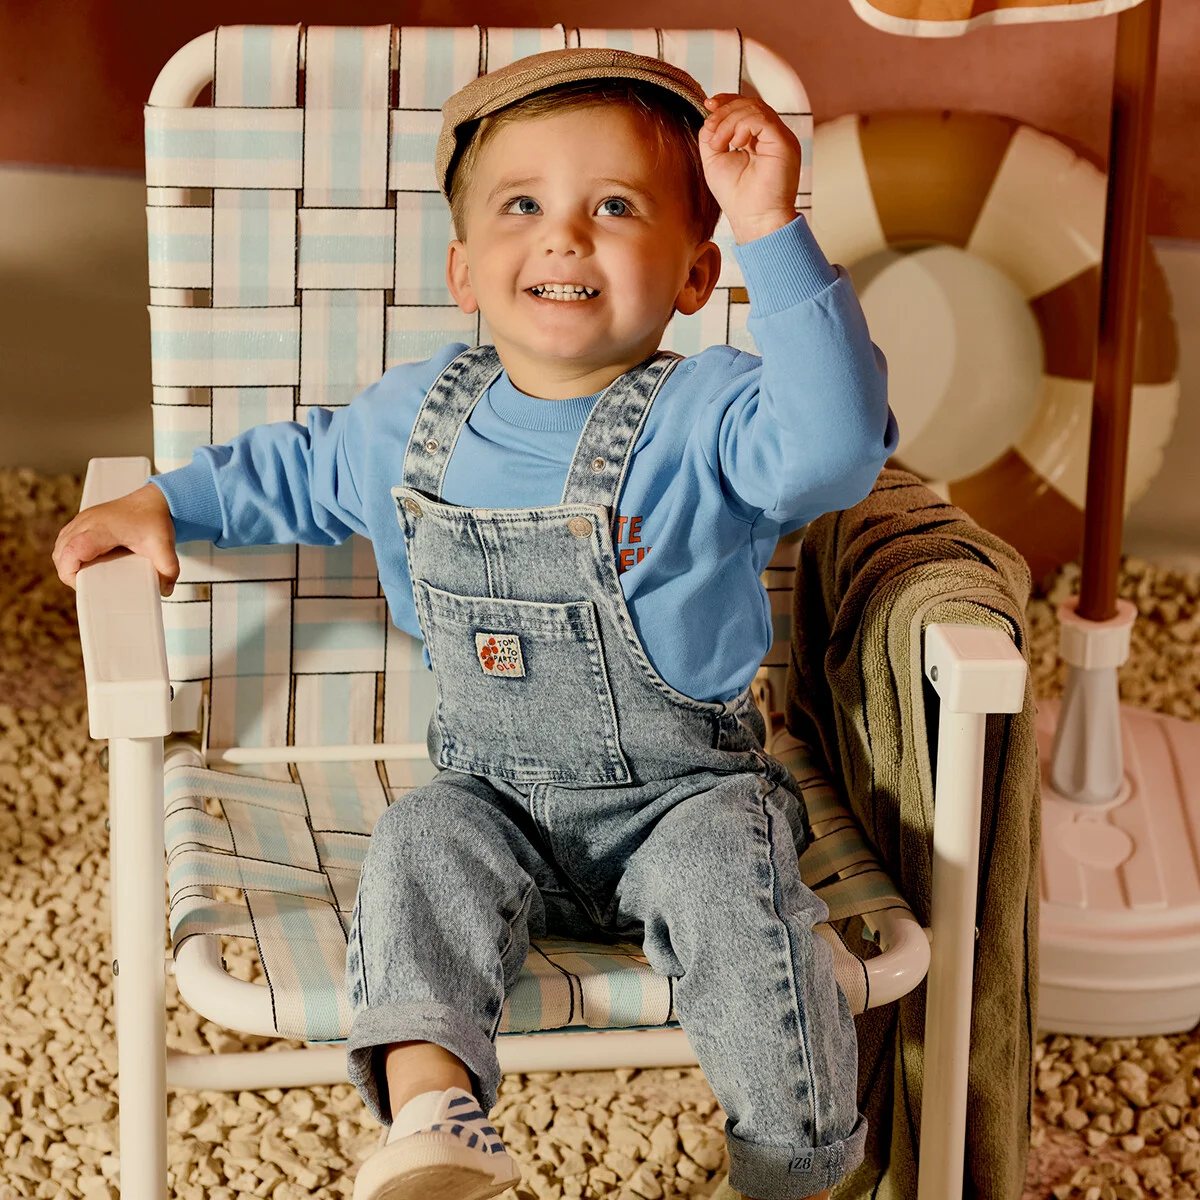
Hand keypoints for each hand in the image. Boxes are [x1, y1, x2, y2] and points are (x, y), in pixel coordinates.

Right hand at [52, 483, 179, 595]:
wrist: (154, 499)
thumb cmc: (155, 519)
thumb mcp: (164, 547)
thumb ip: (168, 570)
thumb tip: (165, 591)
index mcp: (101, 528)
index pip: (71, 550)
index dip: (69, 571)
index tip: (81, 584)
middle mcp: (87, 522)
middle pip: (61, 551)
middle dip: (68, 572)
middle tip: (87, 584)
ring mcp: (83, 519)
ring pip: (60, 545)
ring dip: (67, 562)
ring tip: (86, 575)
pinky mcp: (84, 520)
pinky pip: (66, 539)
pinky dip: (69, 553)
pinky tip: (84, 563)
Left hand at [698, 94, 800, 243]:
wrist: (753, 220)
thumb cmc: (737, 197)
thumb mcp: (714, 160)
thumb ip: (711, 136)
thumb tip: (709, 114)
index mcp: (758, 138)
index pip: (745, 107)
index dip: (726, 101)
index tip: (708, 105)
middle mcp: (772, 135)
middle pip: (750, 103)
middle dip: (725, 110)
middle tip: (710, 128)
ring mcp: (780, 138)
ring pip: (755, 108)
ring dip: (730, 120)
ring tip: (719, 142)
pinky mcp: (784, 142)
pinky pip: (762, 119)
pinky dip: (742, 125)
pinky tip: (734, 143)